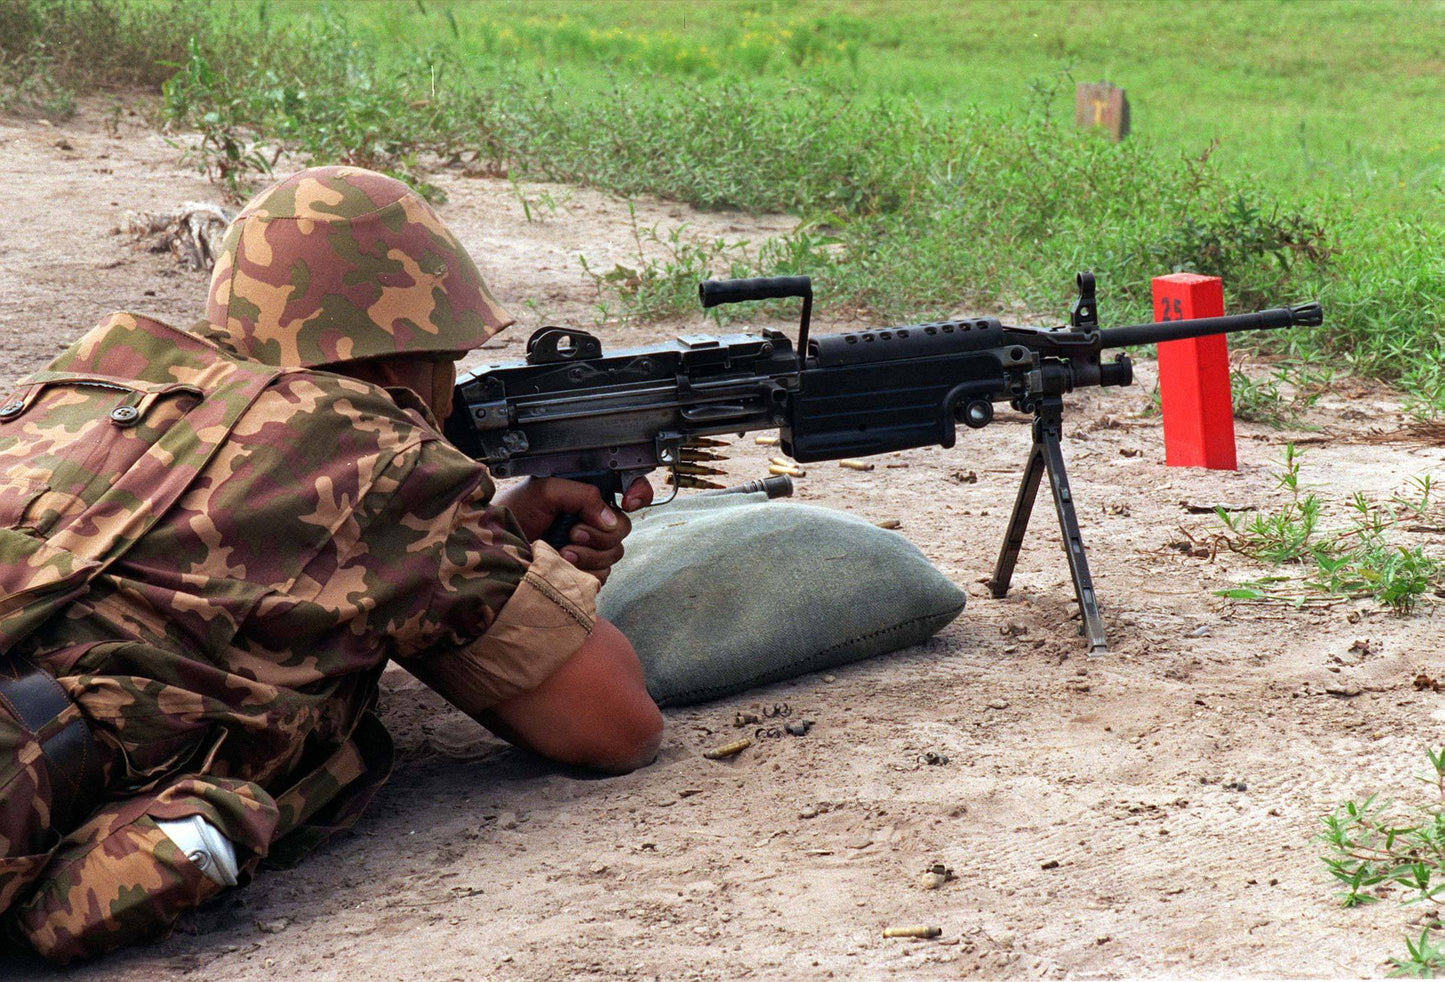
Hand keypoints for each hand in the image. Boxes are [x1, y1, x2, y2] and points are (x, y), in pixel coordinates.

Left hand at [494, 476, 653, 582]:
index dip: (639, 492)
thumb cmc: (513, 512)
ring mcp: (590, 548)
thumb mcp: (545, 490)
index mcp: (586, 496)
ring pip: (614, 553)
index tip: (630, 500)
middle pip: (623, 527)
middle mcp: (592, 520)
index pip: (628, 489)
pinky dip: (584, 572)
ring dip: (589, 554)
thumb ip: (582, 495)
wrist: (494, 547)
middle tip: (572, 532)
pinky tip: (562, 565)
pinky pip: (603, 575)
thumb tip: (608, 518)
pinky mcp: (584, 573)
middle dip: (599, 533)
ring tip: (561, 551)